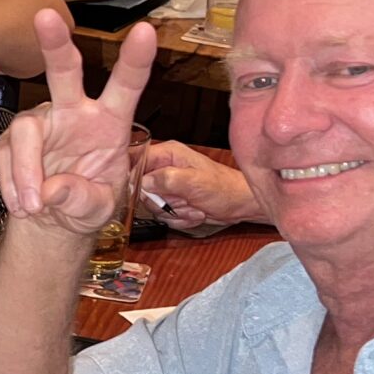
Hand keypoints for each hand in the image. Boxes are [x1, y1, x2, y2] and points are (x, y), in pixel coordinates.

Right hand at [0, 11, 156, 236]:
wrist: (52, 222)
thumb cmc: (85, 205)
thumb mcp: (99, 209)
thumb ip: (83, 199)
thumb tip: (52, 190)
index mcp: (110, 122)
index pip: (126, 86)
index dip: (136, 59)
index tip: (144, 32)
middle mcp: (75, 111)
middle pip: (65, 71)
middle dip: (55, 44)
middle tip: (45, 17)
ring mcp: (42, 122)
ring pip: (27, 128)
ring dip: (25, 168)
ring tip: (34, 205)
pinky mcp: (14, 138)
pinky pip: (6, 154)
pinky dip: (13, 183)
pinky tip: (23, 203)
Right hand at [140, 141, 259, 230]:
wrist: (240, 205)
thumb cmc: (224, 189)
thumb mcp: (195, 182)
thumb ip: (167, 179)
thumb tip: (143, 181)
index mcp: (168, 154)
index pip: (136, 160)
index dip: (133, 178)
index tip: (144, 192)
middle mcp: (164, 168)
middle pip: (141, 188)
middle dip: (162, 202)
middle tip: (182, 201)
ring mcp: (168, 185)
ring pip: (152, 205)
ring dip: (173, 212)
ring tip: (193, 207)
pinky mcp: (171, 201)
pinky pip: (162, 215)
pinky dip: (178, 219)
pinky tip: (194, 212)